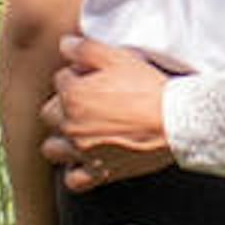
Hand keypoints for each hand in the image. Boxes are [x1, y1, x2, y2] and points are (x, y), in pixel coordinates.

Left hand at [42, 35, 175, 185]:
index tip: (95, 77)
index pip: (59, 80)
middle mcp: (71, 125)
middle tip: (88, 101)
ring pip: (52, 149)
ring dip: (61, 140)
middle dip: (64, 105)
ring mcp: (83, 151)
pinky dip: (76, 172)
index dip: (77, 75)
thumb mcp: (117, 57)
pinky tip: (87, 160)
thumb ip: (85, 49)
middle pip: (49, 113)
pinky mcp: (100, 171)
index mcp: (72, 95)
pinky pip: (74, 180)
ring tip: (79, 132)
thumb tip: (64, 44)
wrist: (175, 122)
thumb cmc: (148, 88)